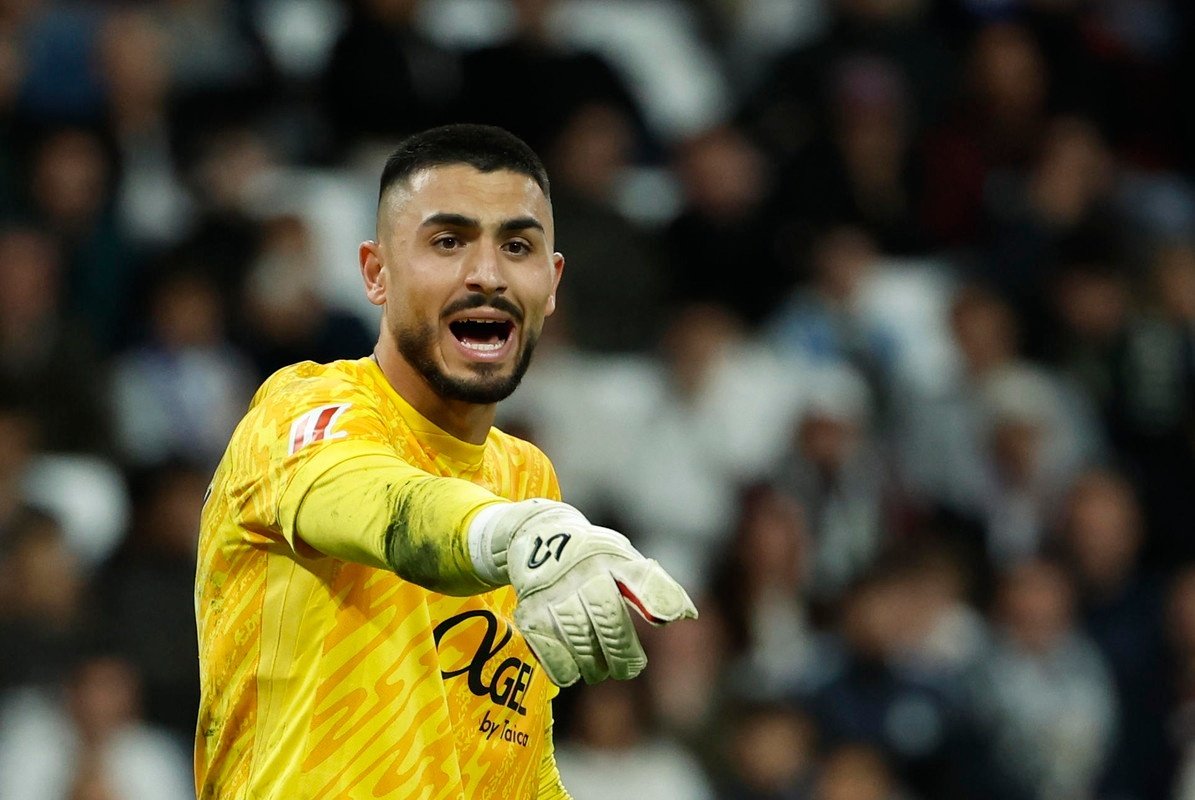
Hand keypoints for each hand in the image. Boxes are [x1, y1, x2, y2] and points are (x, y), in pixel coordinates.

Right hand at [468, 500, 697, 686]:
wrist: (535, 535)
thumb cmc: (592, 556)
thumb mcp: (623, 558)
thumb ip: (653, 585)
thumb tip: (688, 614)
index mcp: (612, 556)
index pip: (639, 576)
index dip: (657, 597)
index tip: (671, 619)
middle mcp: (583, 570)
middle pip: (608, 619)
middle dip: (622, 652)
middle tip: (630, 668)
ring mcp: (554, 590)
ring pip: (580, 639)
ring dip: (594, 665)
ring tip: (601, 671)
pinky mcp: (530, 610)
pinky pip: (549, 650)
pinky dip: (564, 669)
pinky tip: (573, 673)